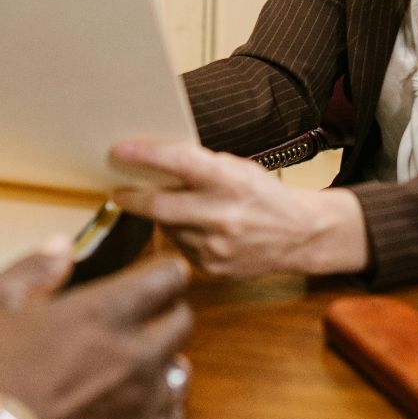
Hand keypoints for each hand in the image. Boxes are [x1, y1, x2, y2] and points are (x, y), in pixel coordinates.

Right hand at [0, 237, 192, 418]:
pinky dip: (163, 405)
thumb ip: (31, 269)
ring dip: (165, 359)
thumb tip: (62, 247)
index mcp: (102, 312)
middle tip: (149, 311)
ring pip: (181, 369)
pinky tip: (144, 402)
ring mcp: (141, 402)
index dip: (165, 270)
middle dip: (169, 309)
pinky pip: (173, 417)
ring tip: (143, 358)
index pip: (166, 278)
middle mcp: (134, 354)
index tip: (161, 270)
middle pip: (182, 320)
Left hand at [110, 140, 368, 278]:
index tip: (119, 149)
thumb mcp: (238, 169)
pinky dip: (179, 235)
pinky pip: (181, 248)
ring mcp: (217, 247)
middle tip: (116, 190)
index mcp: (231, 181)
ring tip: (173, 207)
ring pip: (168, 229)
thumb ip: (201, 167)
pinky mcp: (213, 269)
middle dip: (132, 198)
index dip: (147, 155)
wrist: (300, 236)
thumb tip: (153, 162)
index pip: (181, 163)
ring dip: (162, 217)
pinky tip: (195, 229)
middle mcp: (222, 215)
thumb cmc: (264, 194)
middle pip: (161, 207)